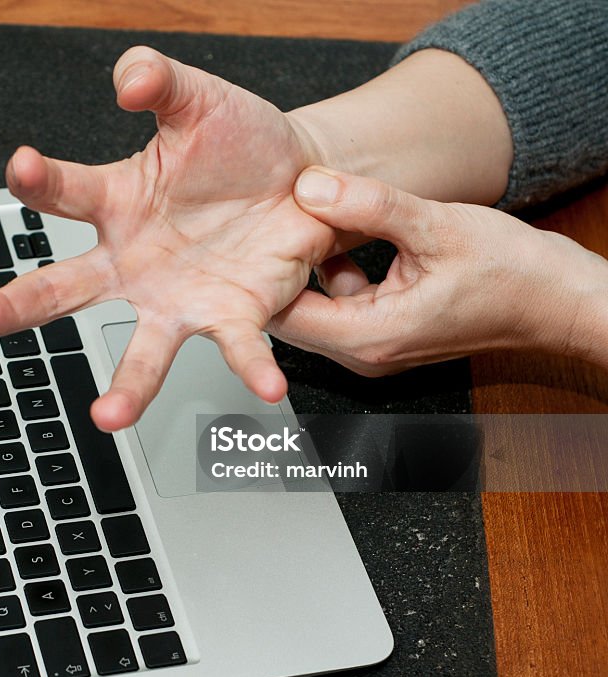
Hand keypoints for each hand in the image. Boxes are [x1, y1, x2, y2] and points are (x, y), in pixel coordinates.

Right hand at [0, 46, 336, 430]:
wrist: (304, 178)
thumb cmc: (240, 141)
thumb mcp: (198, 98)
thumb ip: (159, 79)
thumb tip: (127, 79)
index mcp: (116, 202)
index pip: (62, 193)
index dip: (38, 179)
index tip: (22, 166)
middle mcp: (133, 261)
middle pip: (62, 288)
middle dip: (17, 305)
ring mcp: (177, 297)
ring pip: (142, 346)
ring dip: (127, 384)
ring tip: (108, 417)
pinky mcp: (231, 315)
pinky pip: (237, 348)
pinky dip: (251, 369)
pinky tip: (267, 391)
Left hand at [269, 167, 607, 374]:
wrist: (557, 299)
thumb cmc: (514, 275)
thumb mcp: (437, 227)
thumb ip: (371, 206)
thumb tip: (313, 186)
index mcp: (370, 337)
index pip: (282, 317)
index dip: (263, 275)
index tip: (255, 235)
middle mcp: (366, 352)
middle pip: (292, 314)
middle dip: (282, 269)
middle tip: (274, 222)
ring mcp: (376, 346)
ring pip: (316, 306)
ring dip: (309, 266)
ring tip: (306, 221)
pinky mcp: (386, 331)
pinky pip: (341, 302)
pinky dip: (336, 271)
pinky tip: (345, 234)